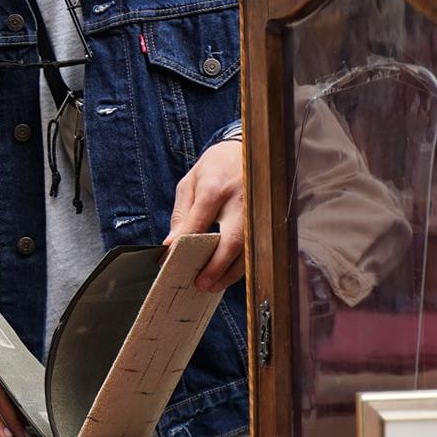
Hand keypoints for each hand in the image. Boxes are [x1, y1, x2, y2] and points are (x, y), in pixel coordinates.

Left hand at [166, 138, 245, 291]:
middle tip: (201, 284)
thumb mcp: (191, 182)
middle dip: (216, 267)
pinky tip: (229, 274)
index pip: (199, 224)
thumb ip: (181, 212)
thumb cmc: (216, 167)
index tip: (170, 262)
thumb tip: (171, 242)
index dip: (184, 246)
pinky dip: (242, 264)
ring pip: (248, 250)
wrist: (248, 150)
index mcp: (215, 188)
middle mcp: (240, 202)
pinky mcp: (266, 219)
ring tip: (213, 285)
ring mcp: (257, 212)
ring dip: (231, 272)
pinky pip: (256, 248)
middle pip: (231, 242)